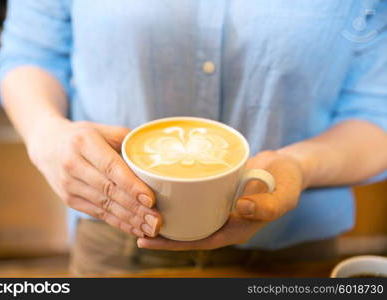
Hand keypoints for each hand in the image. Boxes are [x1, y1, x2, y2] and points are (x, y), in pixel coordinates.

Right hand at [26, 116, 162, 237]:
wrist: (47, 145)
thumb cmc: (83, 136)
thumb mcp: (103, 130)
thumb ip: (127, 141)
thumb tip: (155, 158)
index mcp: (84, 143)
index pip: (111, 167)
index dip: (131, 185)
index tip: (150, 199)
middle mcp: (73, 164)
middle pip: (109, 190)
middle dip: (135, 208)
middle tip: (157, 220)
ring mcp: (68, 185)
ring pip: (104, 205)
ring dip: (129, 220)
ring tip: (151, 228)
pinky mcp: (69, 199)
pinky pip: (98, 213)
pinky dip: (118, 223)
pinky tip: (135, 229)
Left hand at [137, 150, 302, 249]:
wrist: (286, 166)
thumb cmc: (287, 182)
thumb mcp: (283, 195)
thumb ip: (266, 205)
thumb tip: (240, 209)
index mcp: (235, 229)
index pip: (199, 241)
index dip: (173, 243)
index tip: (148, 240)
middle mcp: (222, 219)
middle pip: (188, 230)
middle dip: (162, 231)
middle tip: (133, 225)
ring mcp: (218, 206)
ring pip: (188, 214)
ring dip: (166, 214)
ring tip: (139, 209)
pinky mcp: (216, 191)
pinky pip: (193, 196)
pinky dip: (177, 196)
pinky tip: (160, 188)